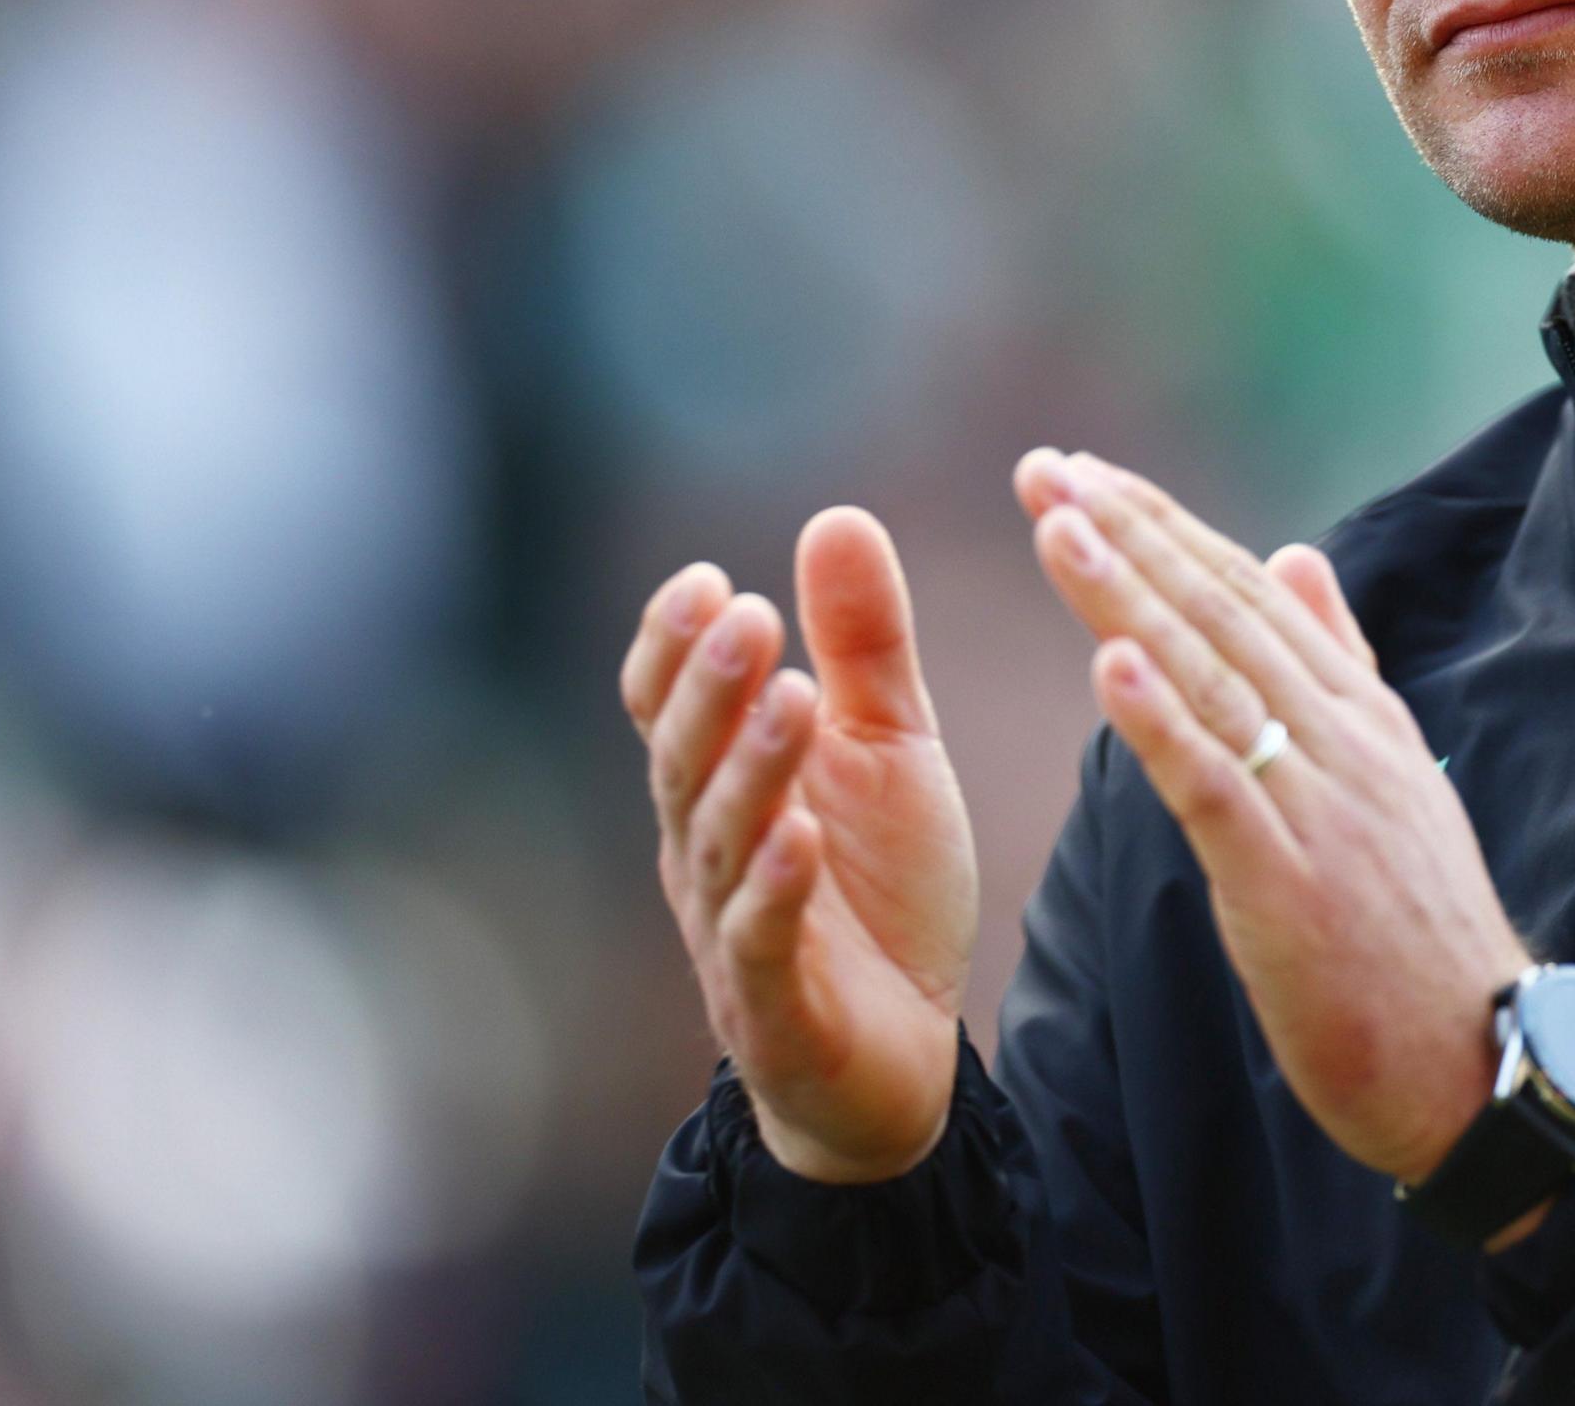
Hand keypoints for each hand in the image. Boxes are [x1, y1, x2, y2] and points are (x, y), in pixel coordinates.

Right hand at [621, 508, 978, 1182]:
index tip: (705, 581)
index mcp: (724, 787)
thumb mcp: (890, 749)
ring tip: (790, 696)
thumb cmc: (878, 894)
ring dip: (752, 768)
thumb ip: (863, 646)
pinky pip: (763, 941)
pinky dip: (776, 886)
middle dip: (710, 688)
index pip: (669, 708)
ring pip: (721, 843)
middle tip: (743, 616)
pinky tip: (800, 835)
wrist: (904, 1057)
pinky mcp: (776, 1006)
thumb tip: (836, 516)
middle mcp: (706, 852)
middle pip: (686, 761)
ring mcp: (731, 931)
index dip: (673, 649)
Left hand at [1013, 448, 1536, 1202]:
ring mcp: (1320, 809)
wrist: (1481, 1066)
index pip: (1249, 596)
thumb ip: (1341, 669)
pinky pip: (1216, 786)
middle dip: (1128, 535)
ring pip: (1211, 680)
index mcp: (1361, 719)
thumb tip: (1299, 559)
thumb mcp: (1391, 783)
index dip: (1164, 528)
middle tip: (1044, 468)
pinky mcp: (1289, 883)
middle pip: (1222, 615)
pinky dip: (1160, 720)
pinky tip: (1108, 664)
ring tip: (1060, 525)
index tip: (1086, 470)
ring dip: (1130, 596)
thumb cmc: (1422, 941)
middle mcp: (1343, 744)